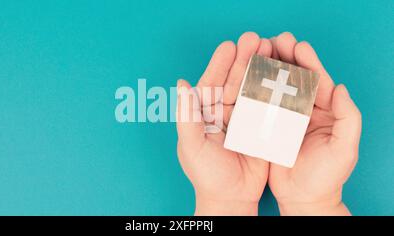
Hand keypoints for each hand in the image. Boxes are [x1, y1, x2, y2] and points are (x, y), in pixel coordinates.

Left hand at [176, 32, 272, 214]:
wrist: (231, 198)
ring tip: (271, 48)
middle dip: (244, 60)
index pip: (212, 83)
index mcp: (205, 114)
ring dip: (261, 69)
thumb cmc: (206, 174)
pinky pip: (269, 106)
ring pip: (253, 89)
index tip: (230, 46)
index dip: (220, 64)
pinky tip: (284, 74)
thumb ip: (187, 116)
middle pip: (235, 81)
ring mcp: (244, 119)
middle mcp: (225, 112)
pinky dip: (276, 90)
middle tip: (255, 39)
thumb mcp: (191, 145)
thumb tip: (182, 84)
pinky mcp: (262, 128)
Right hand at [268, 32, 361, 214]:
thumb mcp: (345, 149)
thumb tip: (340, 88)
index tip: (298, 46)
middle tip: (275, 40)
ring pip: (276, 88)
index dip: (309, 63)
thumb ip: (348, 118)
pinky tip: (245, 77)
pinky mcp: (268, 128)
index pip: (317, 82)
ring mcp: (285, 119)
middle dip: (286, 58)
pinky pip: (261, 106)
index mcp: (324, 112)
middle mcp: (304, 111)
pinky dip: (254, 91)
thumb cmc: (327, 176)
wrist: (304, 198)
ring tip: (259, 51)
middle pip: (295, 80)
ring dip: (268, 69)